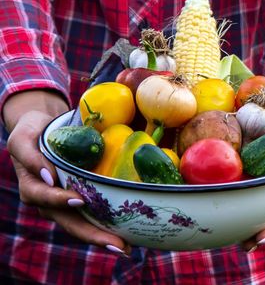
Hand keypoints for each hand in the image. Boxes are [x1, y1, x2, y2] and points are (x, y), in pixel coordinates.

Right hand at [4, 91, 130, 255]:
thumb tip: (49, 176)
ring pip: (84, 226)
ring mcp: (66, 205)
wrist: (43, 129)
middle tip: (118, 246)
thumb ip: (30, 156)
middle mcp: (49, 203)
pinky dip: (109, 227)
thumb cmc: (32, 131)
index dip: (60, 201)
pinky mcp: (81, 202)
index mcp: (33, 189)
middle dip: (94, 236)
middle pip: (71, 223)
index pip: (46, 199)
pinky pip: (94, 217)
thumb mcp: (23, 137)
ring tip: (126, 247)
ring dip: (104, 238)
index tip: (79, 200)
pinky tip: (129, 234)